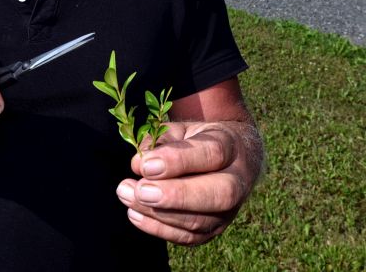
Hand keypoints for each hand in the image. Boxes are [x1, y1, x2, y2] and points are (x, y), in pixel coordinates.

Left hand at [115, 121, 256, 244]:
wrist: (229, 158)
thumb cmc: (198, 139)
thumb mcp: (183, 129)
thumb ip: (161, 140)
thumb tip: (139, 163)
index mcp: (232, 146)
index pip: (212, 154)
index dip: (177, 161)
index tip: (145, 165)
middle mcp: (238, 181)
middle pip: (217, 194)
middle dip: (175, 195)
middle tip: (140, 190)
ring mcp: (229, 211)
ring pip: (200, 220)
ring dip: (159, 213)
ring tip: (128, 196)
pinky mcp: (214, 229)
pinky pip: (188, 237)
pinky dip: (158, 228)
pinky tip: (134, 213)